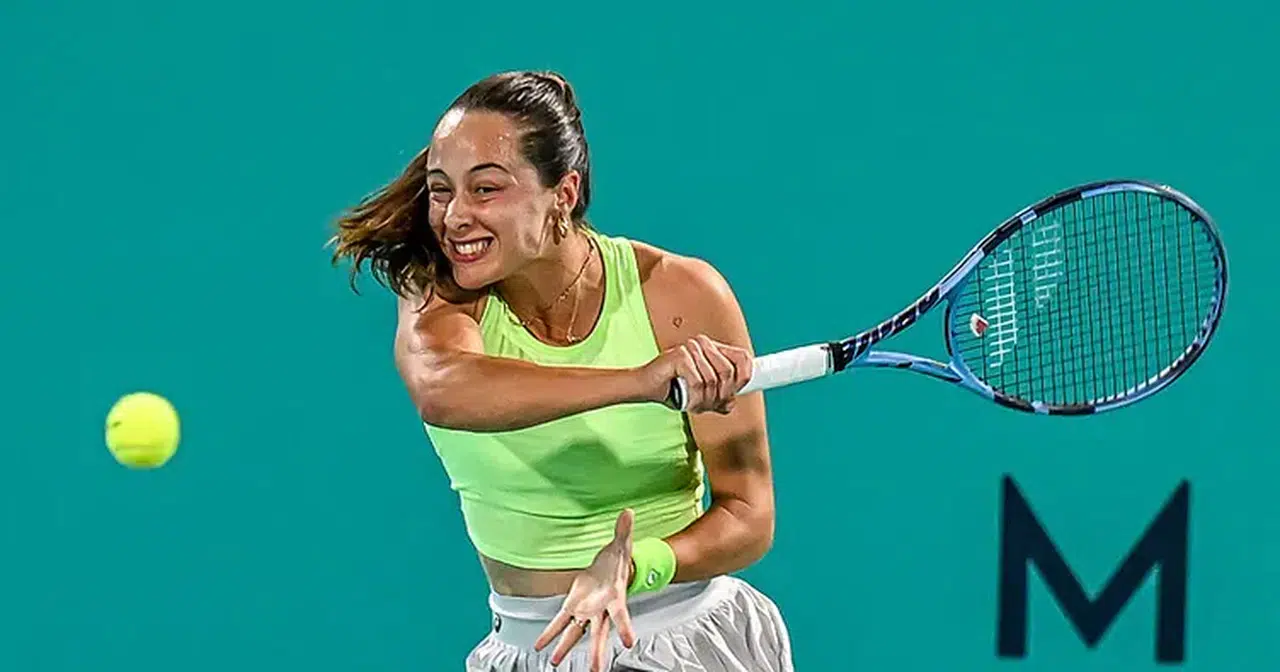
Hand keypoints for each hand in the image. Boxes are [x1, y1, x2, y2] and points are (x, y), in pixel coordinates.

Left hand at [534, 509, 639, 670]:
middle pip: (598, 633)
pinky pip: (560, 622)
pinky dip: (549, 633)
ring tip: (556, 662)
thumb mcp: (621, 544)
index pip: (621, 615)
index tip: (628, 642)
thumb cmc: (618, 560)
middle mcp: (600, 610)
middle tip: (595, 670)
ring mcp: (586, 611)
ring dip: (566, 647)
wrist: (610, 568)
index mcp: (615, 598)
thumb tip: (628, 512)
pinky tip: (540, 646)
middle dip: (596, 652)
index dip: (624, 628)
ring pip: (577, 633)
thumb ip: (624, 531)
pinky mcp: (573, 607)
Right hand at [639, 335, 752, 413]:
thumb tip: (731, 404)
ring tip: (693, 403)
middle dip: (720, 395)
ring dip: (704, 399)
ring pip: (712, 380)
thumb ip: (716, 398)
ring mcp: (691, 348)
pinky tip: (685, 399)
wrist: (644, 387)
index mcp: (711, 349)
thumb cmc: (670, 388)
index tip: (734, 393)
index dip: (744, 378)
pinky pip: (698, 382)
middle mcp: (703, 344)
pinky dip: (693, 397)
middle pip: (728, 372)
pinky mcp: (680, 355)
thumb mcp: (699, 395)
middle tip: (708, 404)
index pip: (743, 358)